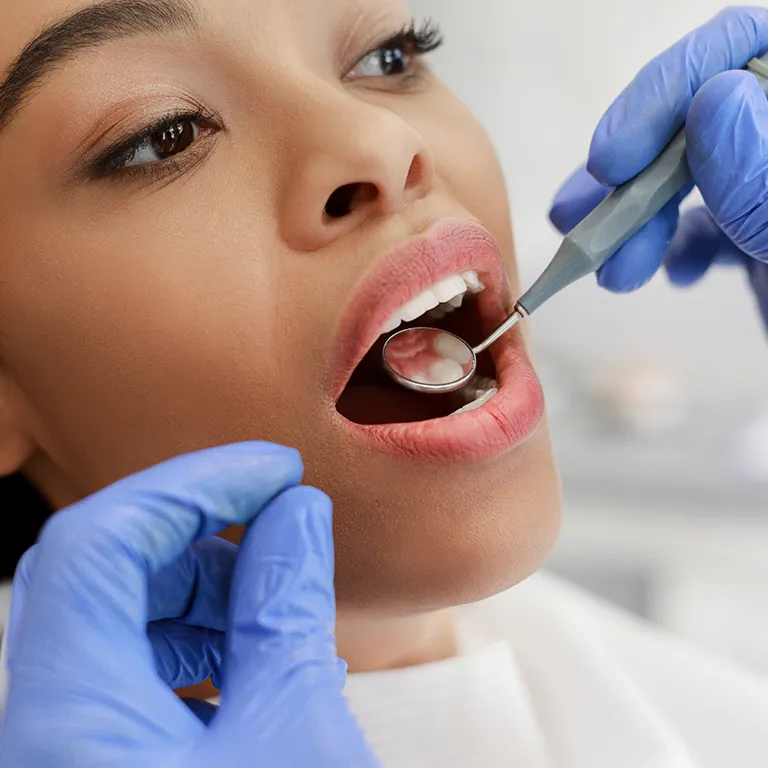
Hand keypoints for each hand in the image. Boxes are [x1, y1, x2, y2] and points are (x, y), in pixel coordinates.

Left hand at [0, 443, 379, 767]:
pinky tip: (258, 656)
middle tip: (281, 520)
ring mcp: (77, 750)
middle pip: (104, 572)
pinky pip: (135, 671)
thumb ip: (287, 608)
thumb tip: (297, 513)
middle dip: (201, 531)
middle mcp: (52, 733)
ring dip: (206, 588)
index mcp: (73, 722)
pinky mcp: (108, 765)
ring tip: (280, 597)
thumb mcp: (297, 731)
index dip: (193, 484)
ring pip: (120, 620)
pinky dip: (199, 641)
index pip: (97, 542)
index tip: (273, 472)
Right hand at [549, 6, 767, 328]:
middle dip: (636, 175)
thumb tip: (713, 100)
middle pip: (703, 115)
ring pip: (690, 171)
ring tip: (606, 266)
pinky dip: (672, 248)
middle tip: (588, 228)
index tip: (613, 159)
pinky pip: (707, 221)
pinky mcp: (764, 232)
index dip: (668, 89)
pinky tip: (669, 277)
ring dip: (634, 217)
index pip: (749, 45)